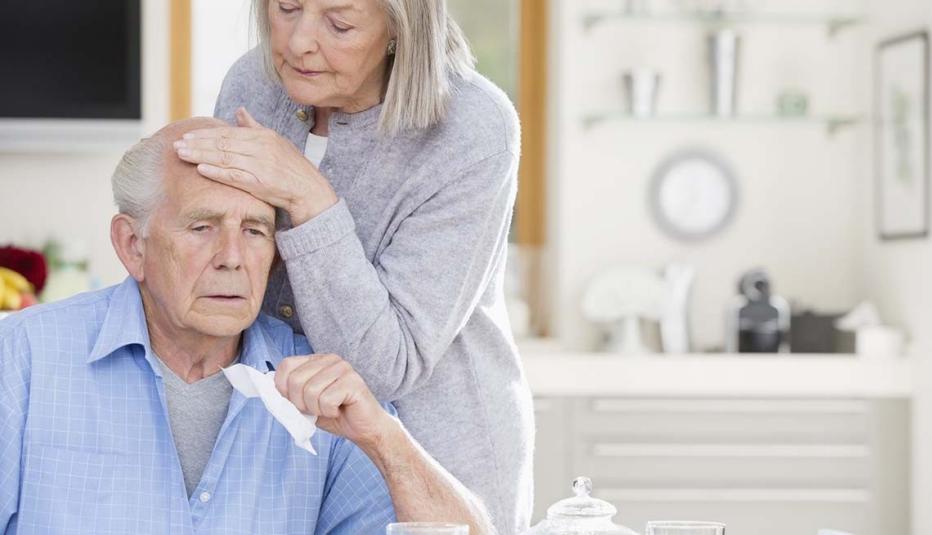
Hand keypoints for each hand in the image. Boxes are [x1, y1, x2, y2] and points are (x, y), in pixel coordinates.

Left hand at [173, 107, 337, 225]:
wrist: (309, 190)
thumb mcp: (276, 141)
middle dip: (197, 144)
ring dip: (200, 156)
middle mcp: (261, 148)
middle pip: (222, 143)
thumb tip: (239, 111)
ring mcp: (261, 165)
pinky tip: (201, 169)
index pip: (227, 132)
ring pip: (224, 158)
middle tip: (177, 145)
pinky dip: (217, 172)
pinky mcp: (260, 183)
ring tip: (182, 155)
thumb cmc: (291, 167)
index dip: (205, 134)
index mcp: (263, 136)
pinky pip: (234, 176)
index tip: (187, 136)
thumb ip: (254, 127)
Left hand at [273, 354, 394, 448]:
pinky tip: (340, 410)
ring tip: (330, 409)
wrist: (363, 429)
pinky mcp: (353, 381)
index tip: (297, 402)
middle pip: (295, 380)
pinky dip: (329, 412)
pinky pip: (326, 400)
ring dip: (317, 409)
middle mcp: (329, 359)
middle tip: (317, 409)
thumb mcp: (305, 404)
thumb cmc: (335, 416)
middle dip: (301, 404)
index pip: (285, 366)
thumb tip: (268, 390)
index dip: (283, 389)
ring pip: (310, 392)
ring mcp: (342, 368)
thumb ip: (288, 395)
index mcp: (316, 360)